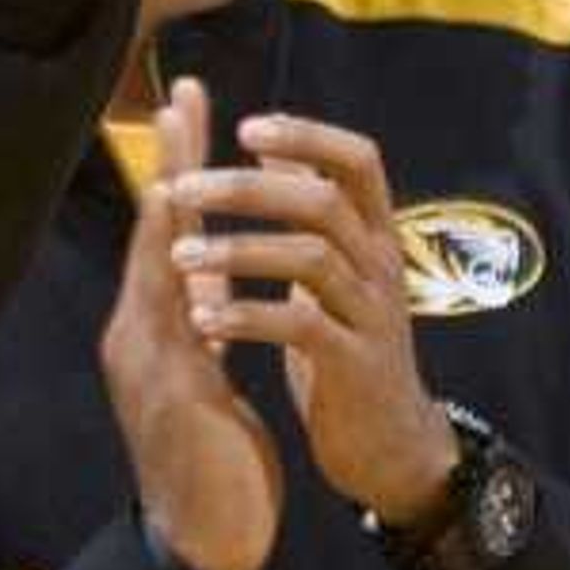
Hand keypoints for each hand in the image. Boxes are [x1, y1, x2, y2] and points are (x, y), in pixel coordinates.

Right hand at [98, 78, 282, 569]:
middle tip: (178, 94)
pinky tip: (193, 242)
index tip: (188, 108)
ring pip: (158, 269)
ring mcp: (149, 365)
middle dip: (170, 163)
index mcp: (153, 332)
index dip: (180, 171)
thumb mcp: (209, 382)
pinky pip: (178, 325)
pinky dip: (183, 278)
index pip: (169, 236)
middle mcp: (138, 337)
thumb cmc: (212, 465)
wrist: (202, 546)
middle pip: (155, 235)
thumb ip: (203, 330)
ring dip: (171, 205)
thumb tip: (209, 285)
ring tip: (180, 144)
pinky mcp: (171, 396)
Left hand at [169, 113, 455, 530]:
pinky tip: (202, 321)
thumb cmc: (348, 346)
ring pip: (312, 258)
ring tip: (179, 258)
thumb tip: (264, 147)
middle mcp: (381, 265)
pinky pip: (303, 327)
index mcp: (375, 235)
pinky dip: (249, 317)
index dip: (307, 136)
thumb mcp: (334, 271)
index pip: (359, 160)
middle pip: (323, 202)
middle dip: (247, 189)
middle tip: (182, 187)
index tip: (244, 127)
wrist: (390, 442)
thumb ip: (308, 212)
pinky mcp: (355, 365)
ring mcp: (372, 315)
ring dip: (237, 251)